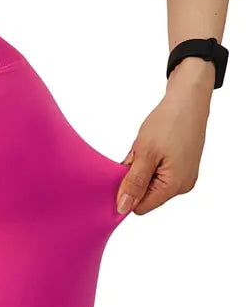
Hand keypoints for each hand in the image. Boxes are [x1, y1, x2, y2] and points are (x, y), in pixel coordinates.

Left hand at [116, 57, 215, 214]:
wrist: (187, 99)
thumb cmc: (169, 123)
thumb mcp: (144, 154)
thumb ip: (133, 183)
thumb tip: (123, 207)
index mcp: (174, 186)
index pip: (140, 206)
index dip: (125, 194)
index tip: (119, 175)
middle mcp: (181, 185)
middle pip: (144, 194)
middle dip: (132, 177)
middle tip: (135, 155)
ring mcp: (182, 175)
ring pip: (148, 181)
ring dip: (139, 168)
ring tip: (144, 148)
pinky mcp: (180, 166)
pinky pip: (156, 171)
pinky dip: (147, 162)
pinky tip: (149, 147)